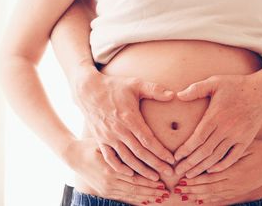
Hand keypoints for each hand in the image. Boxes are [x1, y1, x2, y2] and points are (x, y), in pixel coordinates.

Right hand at [63, 138, 171, 204]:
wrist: (73, 156)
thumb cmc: (92, 145)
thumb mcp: (106, 142)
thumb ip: (121, 146)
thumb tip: (140, 141)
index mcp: (110, 168)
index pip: (134, 176)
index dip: (149, 178)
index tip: (162, 179)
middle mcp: (109, 180)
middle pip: (135, 187)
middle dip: (151, 190)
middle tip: (165, 191)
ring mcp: (106, 188)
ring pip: (131, 194)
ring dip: (146, 196)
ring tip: (160, 196)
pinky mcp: (105, 191)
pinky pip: (124, 197)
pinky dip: (136, 198)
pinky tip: (147, 199)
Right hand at [72, 65, 174, 179]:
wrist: (88, 91)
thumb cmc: (114, 86)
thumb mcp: (135, 84)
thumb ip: (154, 90)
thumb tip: (173, 95)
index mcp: (129, 118)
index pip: (148, 140)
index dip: (160, 151)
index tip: (172, 160)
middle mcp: (118, 131)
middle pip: (140, 153)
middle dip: (155, 165)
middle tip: (169, 173)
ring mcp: (108, 137)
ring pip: (127, 159)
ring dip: (141, 170)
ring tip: (154, 178)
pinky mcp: (101, 140)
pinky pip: (110, 158)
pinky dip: (120, 168)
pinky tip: (130, 174)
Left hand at [173, 140, 261, 204]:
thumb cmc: (261, 149)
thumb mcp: (246, 146)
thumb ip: (229, 150)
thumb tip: (212, 150)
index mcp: (234, 171)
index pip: (209, 176)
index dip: (195, 178)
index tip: (184, 177)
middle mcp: (235, 183)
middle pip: (209, 188)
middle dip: (193, 188)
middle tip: (179, 188)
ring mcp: (238, 189)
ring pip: (215, 195)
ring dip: (199, 195)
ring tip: (187, 195)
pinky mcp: (241, 191)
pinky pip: (223, 198)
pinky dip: (211, 199)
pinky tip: (202, 200)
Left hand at [174, 73, 261, 176]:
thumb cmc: (236, 85)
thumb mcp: (215, 81)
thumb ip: (196, 88)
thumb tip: (178, 95)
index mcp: (216, 116)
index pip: (197, 138)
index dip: (186, 149)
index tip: (175, 157)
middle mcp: (226, 128)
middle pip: (205, 151)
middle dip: (190, 163)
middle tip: (177, 172)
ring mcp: (237, 136)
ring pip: (217, 156)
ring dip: (202, 167)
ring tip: (190, 175)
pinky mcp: (246, 140)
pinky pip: (232, 157)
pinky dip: (221, 165)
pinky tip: (211, 170)